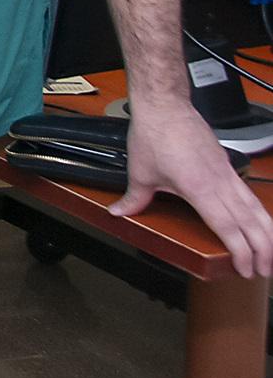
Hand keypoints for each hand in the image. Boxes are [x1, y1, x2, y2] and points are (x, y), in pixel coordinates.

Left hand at [115, 98, 272, 276]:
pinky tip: (263, 223)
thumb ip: (134, 199)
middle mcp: (220, 184)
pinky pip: (249, 194)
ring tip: (271, 252)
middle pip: (251, 223)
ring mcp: (227, 174)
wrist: (165, 106)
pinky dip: (260, 212)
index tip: (246, 269)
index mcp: (200, 190)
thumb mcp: (140, 172)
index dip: (240, 252)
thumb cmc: (154, 135)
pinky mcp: (227, 165)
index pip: (228, 228)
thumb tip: (120, 212)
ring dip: (268, 233)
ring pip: (257, 208)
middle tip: (264, 270)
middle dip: (262, 250)